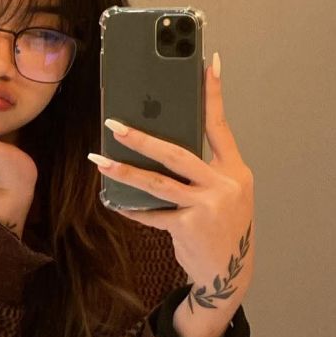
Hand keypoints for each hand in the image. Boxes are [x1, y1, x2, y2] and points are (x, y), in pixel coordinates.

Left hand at [90, 54, 253, 336]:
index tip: (206, 62)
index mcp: (235, 170)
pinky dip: (132, 207)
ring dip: (125, 171)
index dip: (213, 93)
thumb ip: (203, 169)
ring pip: (158, 183)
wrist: (229, 274)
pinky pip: (152, 213)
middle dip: (143, 138)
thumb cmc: (222, 225)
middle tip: (114, 124)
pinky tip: (113, 200)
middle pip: (178, 153)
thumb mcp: (225, 193)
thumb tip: (160, 143)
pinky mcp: (189, 227)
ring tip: (100, 160)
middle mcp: (224, 185)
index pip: (220, 124)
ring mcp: (207, 207)